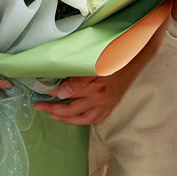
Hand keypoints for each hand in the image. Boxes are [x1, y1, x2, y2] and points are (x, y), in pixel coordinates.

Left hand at [35, 17, 164, 125]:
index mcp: (96, 88)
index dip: (53, 96)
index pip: (69, 95)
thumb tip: (61, 92)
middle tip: (39, 106)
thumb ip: (77, 79)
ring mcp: (107, 103)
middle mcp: (101, 99)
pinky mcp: (112, 104)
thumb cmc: (115, 55)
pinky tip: (76, 118)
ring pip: (84, 119)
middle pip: (73, 110)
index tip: (41, 94)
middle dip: (54, 110)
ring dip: (68, 119)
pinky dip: (84, 120)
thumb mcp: (95, 64)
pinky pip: (97, 118)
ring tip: (54, 115)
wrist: (136, 56)